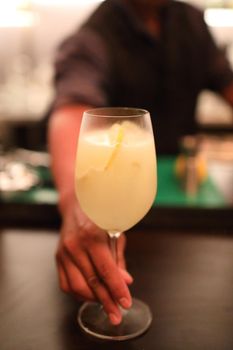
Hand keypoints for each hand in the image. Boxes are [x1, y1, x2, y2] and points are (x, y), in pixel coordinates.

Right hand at [56, 199, 132, 324]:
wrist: (76, 205)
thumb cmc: (100, 218)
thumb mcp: (115, 233)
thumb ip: (118, 259)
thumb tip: (125, 282)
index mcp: (92, 236)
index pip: (106, 270)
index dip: (117, 289)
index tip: (126, 303)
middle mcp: (75, 245)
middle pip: (92, 282)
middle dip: (107, 301)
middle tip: (117, 316)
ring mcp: (63, 252)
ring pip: (77, 286)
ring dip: (93, 300)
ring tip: (106, 305)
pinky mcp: (57, 258)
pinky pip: (65, 284)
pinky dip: (78, 294)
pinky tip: (90, 295)